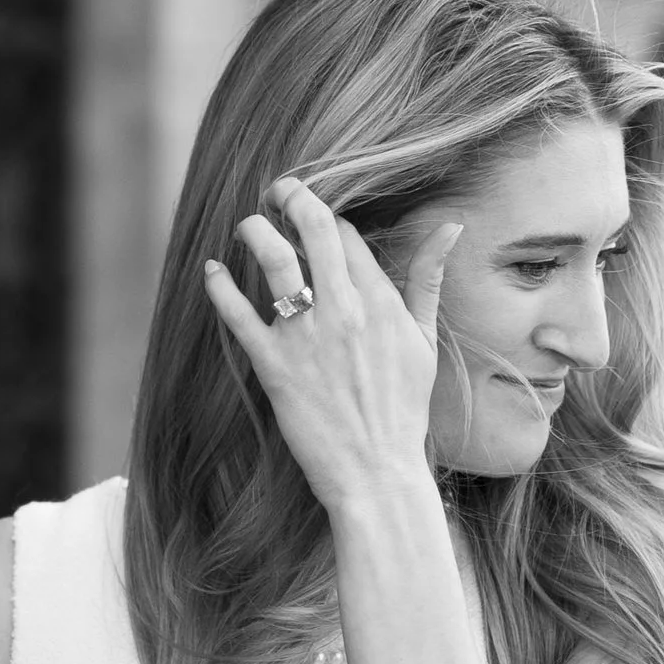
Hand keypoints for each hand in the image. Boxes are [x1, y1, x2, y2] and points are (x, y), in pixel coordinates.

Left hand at [203, 177, 460, 520]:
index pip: (346, 234)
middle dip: (290, 197)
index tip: (311, 213)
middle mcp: (343, 309)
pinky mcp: (274, 366)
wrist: (377, 473)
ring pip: (273, 259)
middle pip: (312, 229)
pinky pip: (238, 315)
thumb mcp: (425, 342)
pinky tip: (211, 271)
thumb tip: (451, 227)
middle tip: (276, 191)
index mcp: (380, 301)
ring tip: (246, 226)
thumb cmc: (403, 411)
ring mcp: (306, 336)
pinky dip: (220, 288)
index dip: (325, 217)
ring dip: (254, 231)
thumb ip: (428, 281)